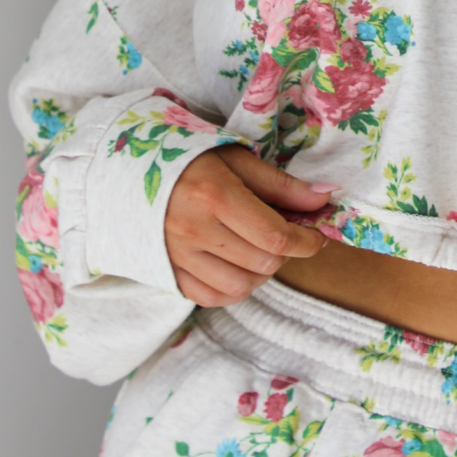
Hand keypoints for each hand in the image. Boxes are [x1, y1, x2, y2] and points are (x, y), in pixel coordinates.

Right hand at [165, 143, 329, 306]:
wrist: (131, 171)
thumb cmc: (191, 160)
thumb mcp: (238, 159)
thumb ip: (282, 185)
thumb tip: (324, 199)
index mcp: (214, 196)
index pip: (276, 236)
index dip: (307, 241)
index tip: (317, 236)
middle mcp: (194, 230)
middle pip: (264, 263)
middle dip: (286, 252)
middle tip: (285, 235)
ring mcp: (177, 256)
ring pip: (242, 286)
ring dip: (262, 272)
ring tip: (259, 249)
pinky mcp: (168, 273)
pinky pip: (212, 297)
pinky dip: (233, 288)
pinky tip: (236, 265)